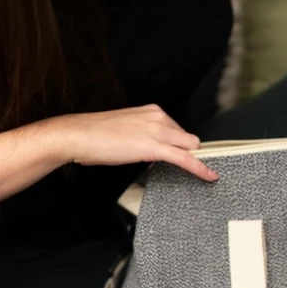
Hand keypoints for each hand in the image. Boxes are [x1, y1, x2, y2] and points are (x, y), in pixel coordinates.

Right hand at [49, 104, 217, 180]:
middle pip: (189, 138)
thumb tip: (153, 148)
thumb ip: (144, 134)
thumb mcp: (127, 128)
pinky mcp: (155, 147)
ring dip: (197, 161)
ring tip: (203, 173)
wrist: (77, 135)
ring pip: (191, 147)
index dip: (183, 145)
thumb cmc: (95, 134)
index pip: (179, 129)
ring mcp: (157, 130)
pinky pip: (186, 159)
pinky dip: (200, 168)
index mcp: (152, 111)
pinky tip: (209, 176)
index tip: (188, 154)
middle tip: (191, 167)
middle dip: (191, 153)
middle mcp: (158, 117)